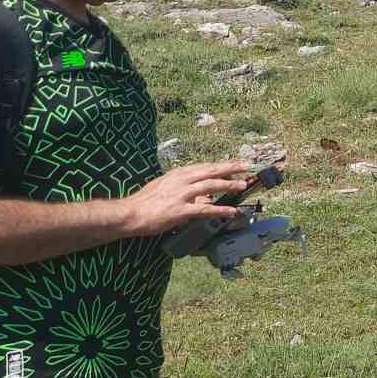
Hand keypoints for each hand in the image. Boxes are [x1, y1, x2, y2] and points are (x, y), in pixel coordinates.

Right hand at [119, 161, 253, 237]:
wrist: (130, 214)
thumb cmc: (145, 202)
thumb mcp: (165, 188)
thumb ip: (184, 189)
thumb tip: (202, 195)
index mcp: (178, 174)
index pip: (204, 166)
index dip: (221, 165)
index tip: (235, 163)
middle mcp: (181, 180)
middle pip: (210, 171)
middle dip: (230, 168)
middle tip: (246, 167)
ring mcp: (181, 195)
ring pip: (210, 186)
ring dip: (228, 185)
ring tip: (242, 186)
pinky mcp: (180, 210)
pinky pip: (204, 209)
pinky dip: (219, 209)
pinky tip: (231, 211)